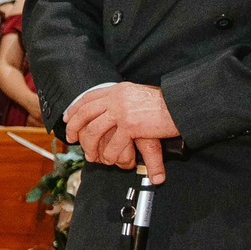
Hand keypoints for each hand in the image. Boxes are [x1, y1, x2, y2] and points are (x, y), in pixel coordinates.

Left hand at [63, 81, 178, 183]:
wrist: (183, 105)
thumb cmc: (167, 103)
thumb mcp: (140, 95)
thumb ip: (124, 99)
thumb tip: (111, 109)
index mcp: (118, 89)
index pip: (89, 98)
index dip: (75, 109)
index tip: (67, 119)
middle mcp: (116, 98)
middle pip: (85, 113)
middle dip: (74, 128)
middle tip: (71, 139)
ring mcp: (122, 112)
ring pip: (94, 131)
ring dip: (90, 146)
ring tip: (92, 156)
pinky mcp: (130, 126)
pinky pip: (112, 145)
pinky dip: (109, 155)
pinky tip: (110, 160)